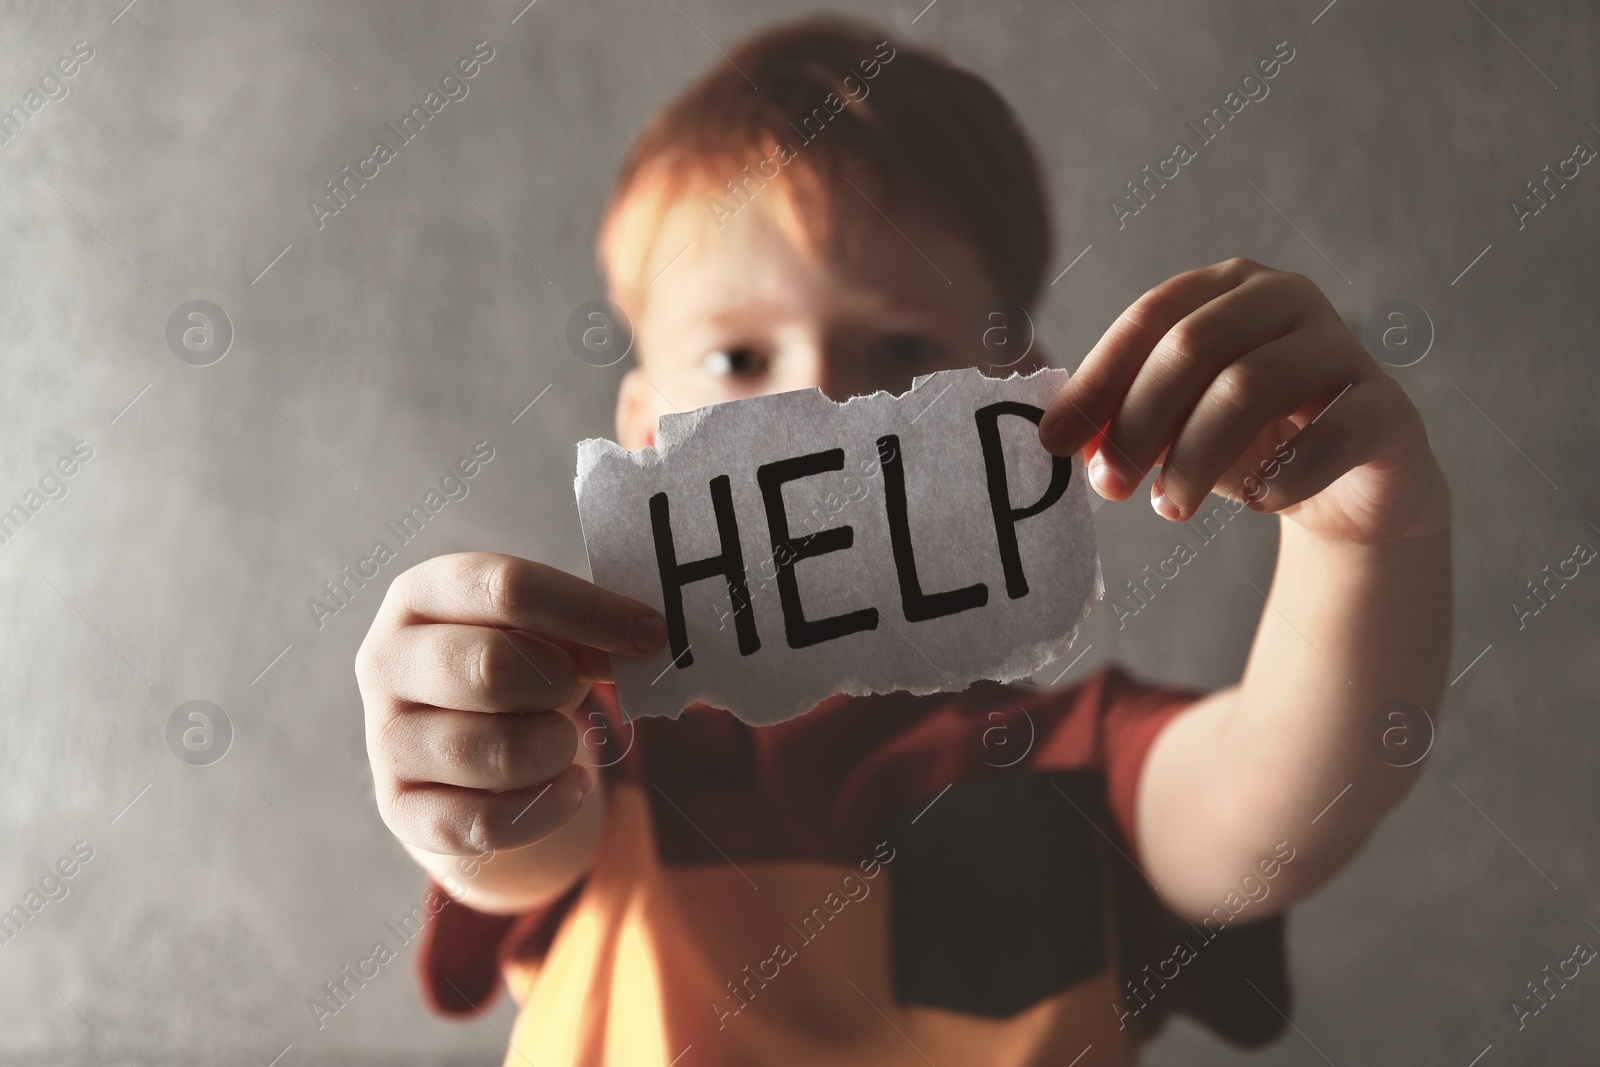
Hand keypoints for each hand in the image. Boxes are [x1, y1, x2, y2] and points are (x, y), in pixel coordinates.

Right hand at [355, 552, 667, 856]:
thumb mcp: (544, 629)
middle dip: (559, 682)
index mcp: (422, 593)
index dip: (589, 612)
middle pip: (490, 666)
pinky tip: (572, 786)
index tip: (651, 635)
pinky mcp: (398, 808)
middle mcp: (386, 660)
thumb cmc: (517, 663)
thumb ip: (584, 628)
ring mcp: (384, 738)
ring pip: (492, 750)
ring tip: (563, 739)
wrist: (466, 743)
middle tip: (575, 690)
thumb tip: (643, 640)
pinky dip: (548, 806)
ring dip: (555, 747)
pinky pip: (482, 822)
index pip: (507, 587)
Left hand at [1038, 258, 1448, 544]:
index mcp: (1226, 288)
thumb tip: (1058, 439)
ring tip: (1170, 508)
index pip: (1148, 318)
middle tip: (1110, 487)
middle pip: (1192, 346)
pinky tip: (1257, 502)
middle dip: (1138, 422)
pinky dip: (1284, 472)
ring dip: (1195, 456)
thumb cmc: (1247, 443)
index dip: (1096, 381)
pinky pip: (1329, 432)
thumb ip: (1120, 421)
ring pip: (1250, 385)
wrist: (1347, 488)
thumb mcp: (1174, 429)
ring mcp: (1343, 346)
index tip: (1054, 444)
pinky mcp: (1387, 406)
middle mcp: (1286, 298)